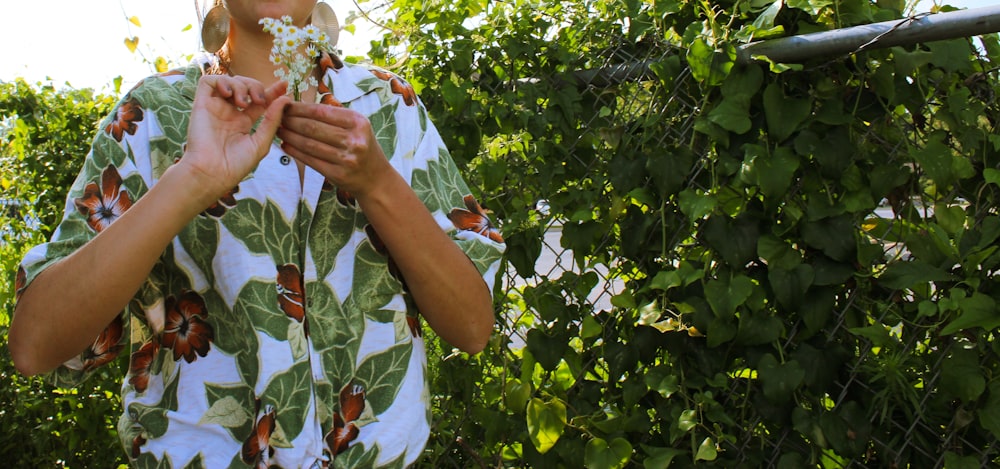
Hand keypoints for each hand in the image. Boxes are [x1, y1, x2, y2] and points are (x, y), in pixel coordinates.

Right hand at [181, 75, 290, 206]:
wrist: (212, 173)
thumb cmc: (236, 164)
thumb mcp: (261, 142)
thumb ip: (273, 120)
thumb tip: (285, 99)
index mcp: (243, 123)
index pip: (259, 101)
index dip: (272, 91)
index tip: (284, 85)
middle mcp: (229, 113)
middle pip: (245, 87)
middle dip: (256, 87)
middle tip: (259, 100)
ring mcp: (215, 108)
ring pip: (229, 81)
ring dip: (241, 85)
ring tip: (243, 103)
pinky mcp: (201, 104)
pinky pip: (207, 81)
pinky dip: (221, 81)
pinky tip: (228, 94)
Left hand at [277, 102, 393, 197]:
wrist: (376, 178)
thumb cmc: (362, 147)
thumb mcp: (357, 127)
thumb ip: (334, 116)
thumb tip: (300, 106)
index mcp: (358, 122)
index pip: (321, 111)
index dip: (300, 108)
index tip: (285, 105)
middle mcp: (354, 140)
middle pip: (313, 127)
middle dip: (290, 121)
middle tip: (277, 117)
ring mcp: (346, 159)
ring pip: (309, 144)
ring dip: (289, 136)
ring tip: (278, 130)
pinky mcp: (338, 175)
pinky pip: (310, 160)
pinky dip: (295, 152)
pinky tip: (286, 145)